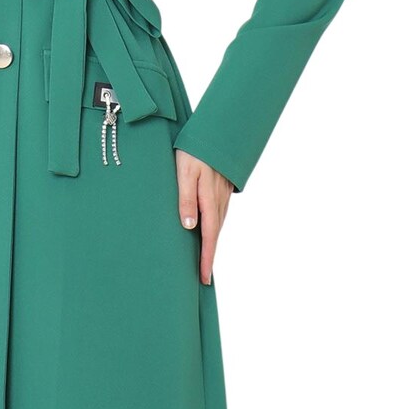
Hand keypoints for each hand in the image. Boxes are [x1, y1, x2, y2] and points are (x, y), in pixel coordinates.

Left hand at [174, 148, 233, 285]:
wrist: (215, 131)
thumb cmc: (194, 150)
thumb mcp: (184, 172)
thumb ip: (186, 199)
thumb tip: (189, 227)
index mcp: (209, 200)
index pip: (209, 236)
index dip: (206, 258)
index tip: (204, 278)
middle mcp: (219, 201)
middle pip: (215, 235)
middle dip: (210, 257)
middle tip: (204, 277)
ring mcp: (223, 196)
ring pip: (218, 226)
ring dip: (212, 244)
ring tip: (205, 261)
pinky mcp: (222, 190)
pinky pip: (218, 215)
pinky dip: (214, 229)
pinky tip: (207, 232)